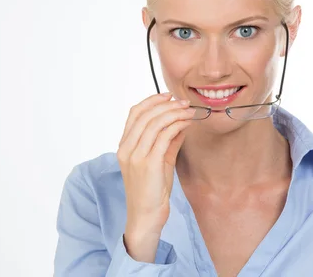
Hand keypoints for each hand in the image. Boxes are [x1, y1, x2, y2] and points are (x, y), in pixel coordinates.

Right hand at [117, 92, 194, 260]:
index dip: (152, 101)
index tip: (168, 96)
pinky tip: (187, 124)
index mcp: (124, 146)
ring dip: (175, 113)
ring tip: (189, 111)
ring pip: (156, 122)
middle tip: (184, 103)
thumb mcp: (160, 161)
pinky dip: (177, 126)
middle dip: (167, 104)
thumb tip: (181, 123)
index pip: (134, 113)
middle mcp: (126, 148)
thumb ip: (168, 141)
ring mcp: (136, 155)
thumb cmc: (152, 190)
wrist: (146, 215)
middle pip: (146, 114)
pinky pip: (164, 136)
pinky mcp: (149, 163)